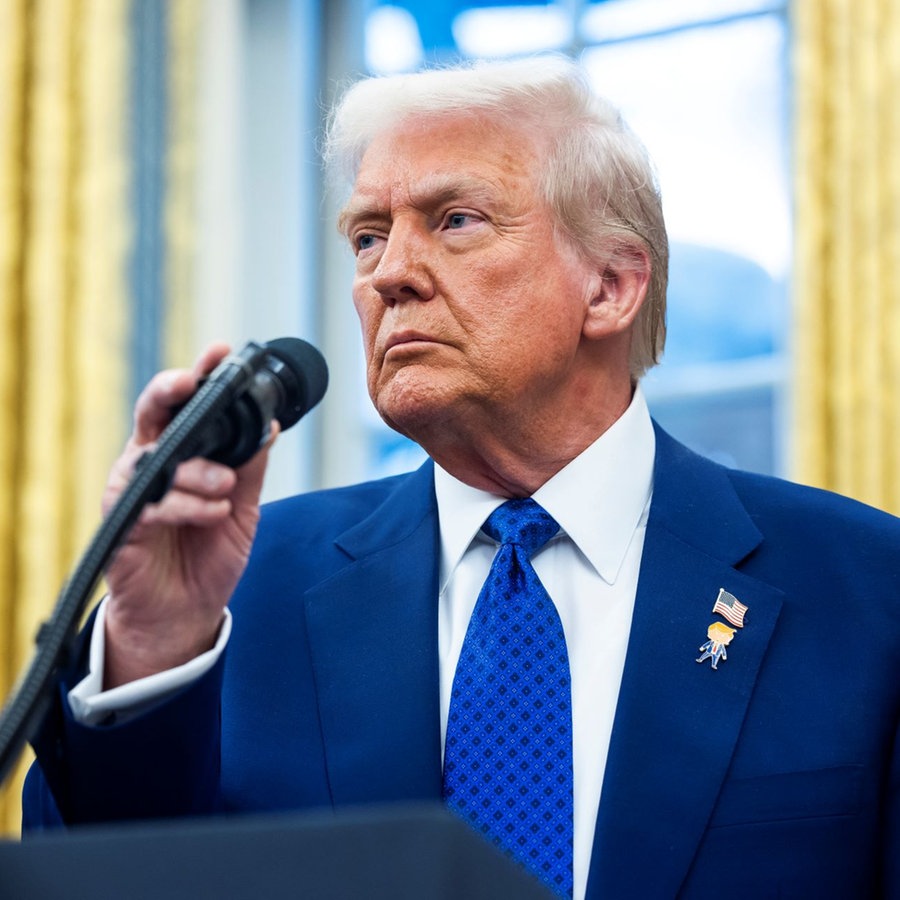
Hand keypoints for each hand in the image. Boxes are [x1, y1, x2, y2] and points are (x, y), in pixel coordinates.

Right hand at [102, 344, 275, 687]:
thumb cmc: (208, 557)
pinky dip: (188, 505)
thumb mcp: (244, 510)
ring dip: (198, 470)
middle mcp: (153, 465)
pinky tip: (214, 512)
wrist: (185, 614)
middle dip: (171, 391)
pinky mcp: (124, 525)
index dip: (200, 377)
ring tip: (226, 487)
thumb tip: (270, 426)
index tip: (221, 351)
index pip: (187, 407)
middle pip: (153, 414)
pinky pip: (153, 504)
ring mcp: (135, 493)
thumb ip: (251, 469)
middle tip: (191, 383)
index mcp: (182, 455)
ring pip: (158, 459)